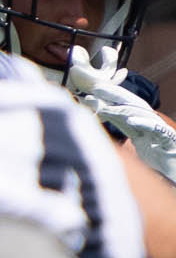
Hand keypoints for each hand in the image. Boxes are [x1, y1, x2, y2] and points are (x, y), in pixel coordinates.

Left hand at [67, 46, 175, 183]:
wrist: (175, 168)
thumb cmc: (156, 154)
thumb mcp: (136, 140)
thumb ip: (123, 127)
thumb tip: (102, 112)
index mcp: (142, 122)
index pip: (124, 105)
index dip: (109, 97)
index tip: (91, 90)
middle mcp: (151, 122)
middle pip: (133, 104)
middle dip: (115, 94)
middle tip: (96, 88)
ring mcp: (160, 129)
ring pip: (143, 114)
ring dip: (124, 109)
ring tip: (108, 107)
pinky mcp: (168, 139)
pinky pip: (157, 129)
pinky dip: (144, 123)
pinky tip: (132, 120)